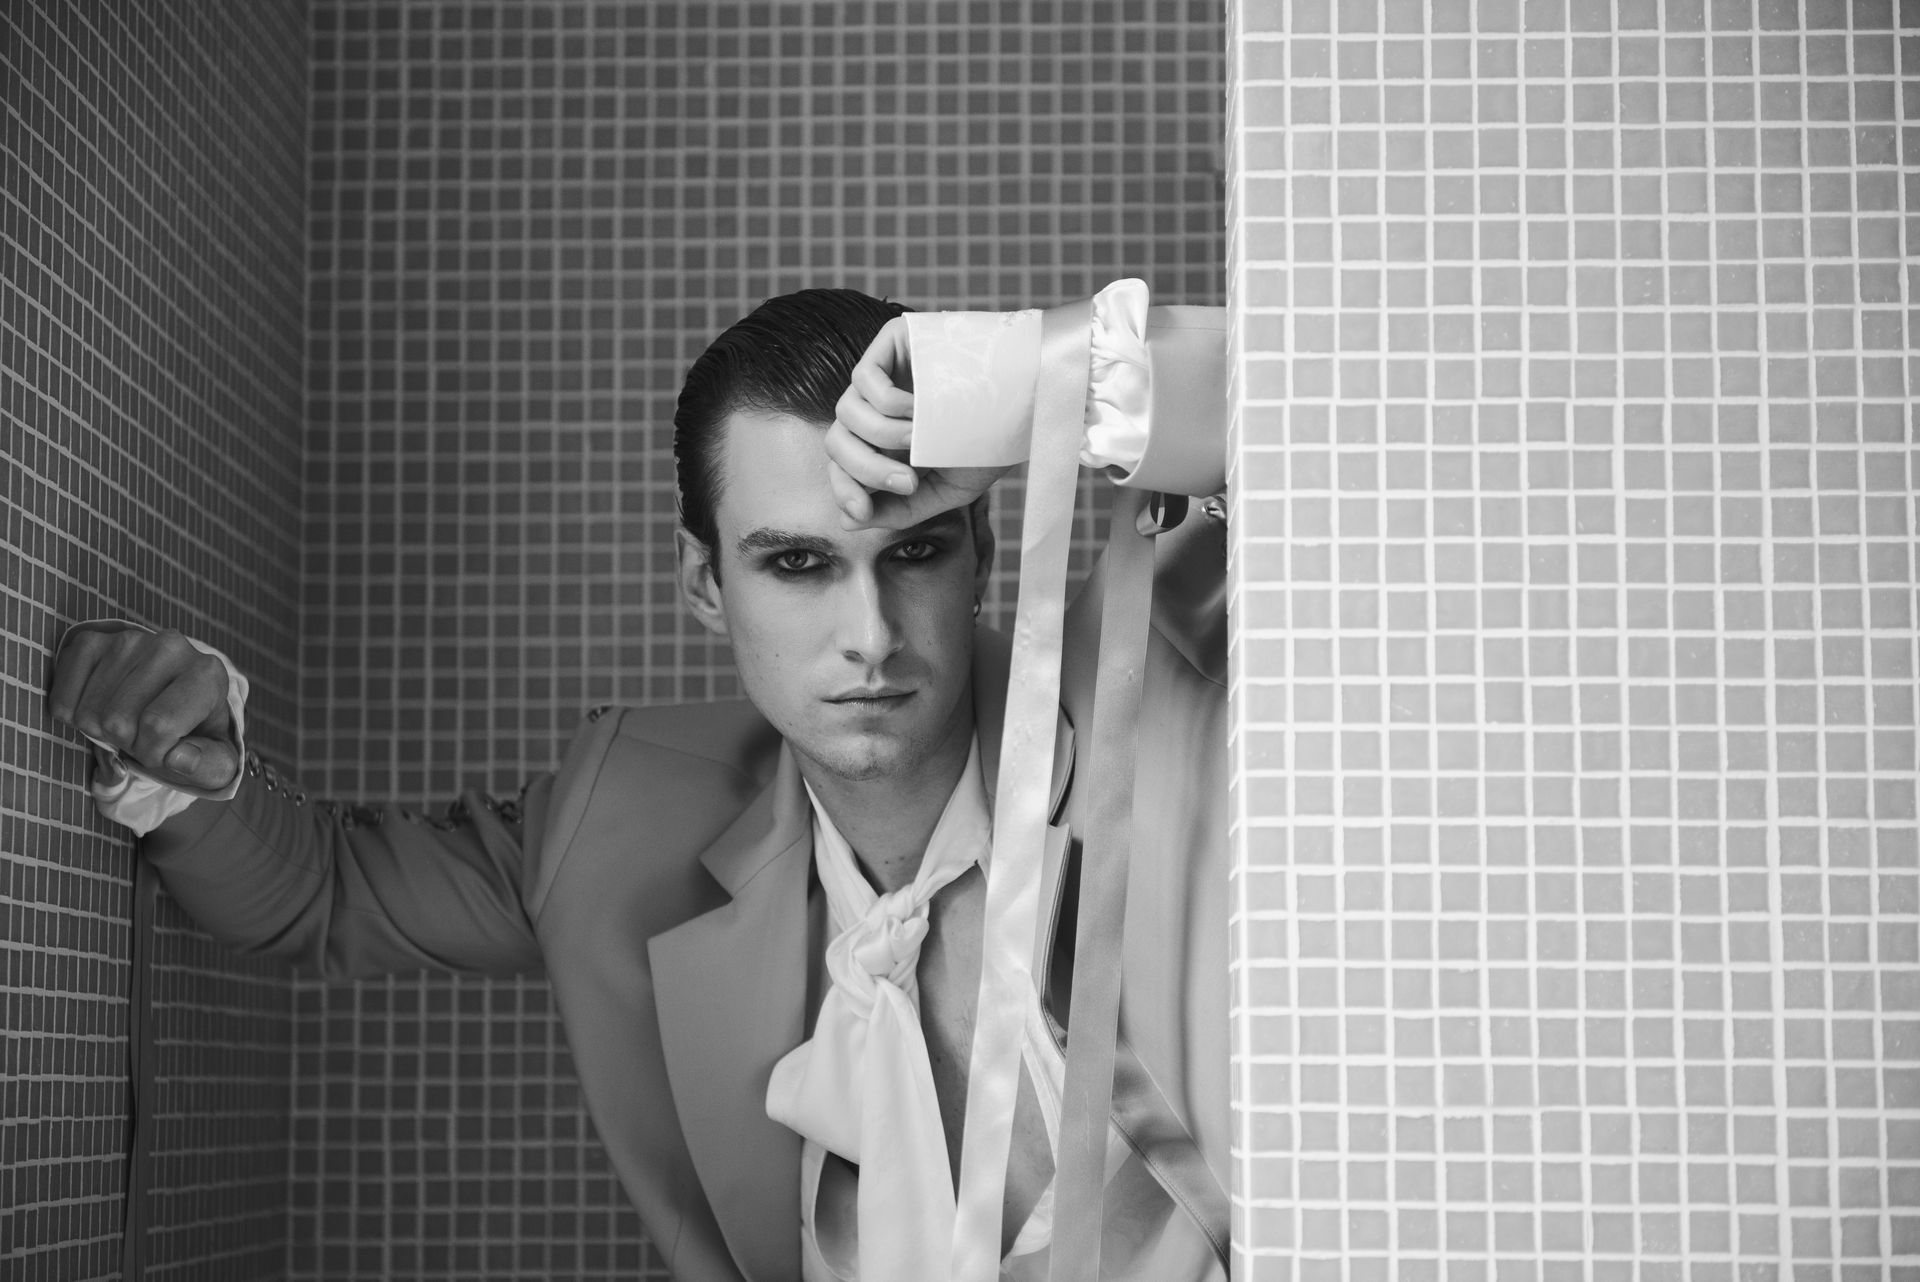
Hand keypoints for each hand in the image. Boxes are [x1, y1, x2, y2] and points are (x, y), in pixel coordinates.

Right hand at [47, 624, 240, 791]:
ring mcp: (129, 640)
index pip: (158, 726)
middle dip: (127, 742)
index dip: (153, 753)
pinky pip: (62, 698)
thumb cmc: (194, 733)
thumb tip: (177, 758)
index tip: (164, 751)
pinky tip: (101, 706)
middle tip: (143, 734)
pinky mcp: (92, 641)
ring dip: (101, 731)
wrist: (172, 699)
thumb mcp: (216, 761)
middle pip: (117, 722)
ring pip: (88, 714)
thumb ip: (208, 766)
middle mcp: (171, 647)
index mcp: (208, 674)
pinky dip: (74, 716)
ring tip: (126, 719)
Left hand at [825, 316, 1009, 529]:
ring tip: (921, 442)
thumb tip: (846, 520)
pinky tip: (919, 412)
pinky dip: (888, 405)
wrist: (1030, 400)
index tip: (863, 511)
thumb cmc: (991, 444)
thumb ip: (898, 509)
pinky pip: (864, 379)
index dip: (844, 489)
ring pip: (847, 413)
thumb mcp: (945, 490)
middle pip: (838, 441)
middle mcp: (878, 406)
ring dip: (882, 438)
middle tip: (908, 481)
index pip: (843, 465)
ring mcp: (885, 372)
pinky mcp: (893, 342)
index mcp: (886, 440)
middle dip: (864, 469)